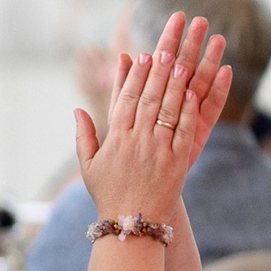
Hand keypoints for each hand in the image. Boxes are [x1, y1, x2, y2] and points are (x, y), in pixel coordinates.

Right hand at [74, 14, 230, 223]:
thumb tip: (77, 109)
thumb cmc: (108, 193)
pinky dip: (188, 111)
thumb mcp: (88, 165)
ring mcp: (158, 150)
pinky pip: (184, 131)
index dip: (133, 75)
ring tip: (181, 62)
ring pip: (167, 111)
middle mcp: (136, 140)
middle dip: (157, 71)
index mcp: (115, 138)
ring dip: (174, 85)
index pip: (125, 99)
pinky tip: (193, 93)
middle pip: (148, 98)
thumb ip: (83, 136)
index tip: (140, 54)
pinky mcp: (178, 161)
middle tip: (165, 47)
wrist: (132, 223)